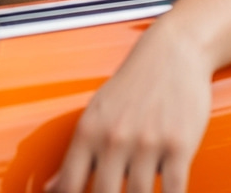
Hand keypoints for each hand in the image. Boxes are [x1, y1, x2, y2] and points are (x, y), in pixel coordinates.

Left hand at [46, 17, 211, 192]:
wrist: (173, 50)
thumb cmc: (134, 82)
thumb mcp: (97, 112)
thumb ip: (77, 154)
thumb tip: (51, 188)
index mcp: (89, 129)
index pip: (69, 185)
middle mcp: (114, 137)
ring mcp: (147, 142)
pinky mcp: (179, 145)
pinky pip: (173, 192)